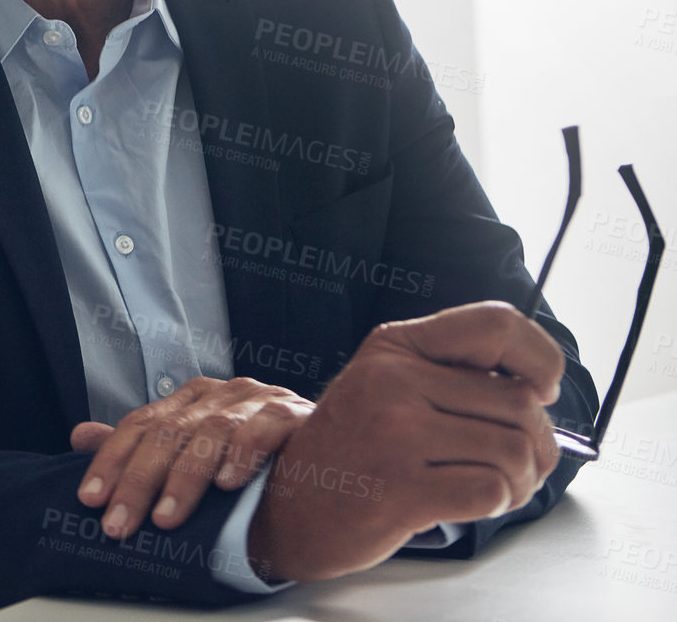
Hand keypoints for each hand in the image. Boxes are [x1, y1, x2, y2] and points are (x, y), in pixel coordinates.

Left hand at [68, 376, 314, 538]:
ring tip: (166, 518)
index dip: (112, 461)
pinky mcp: (294, 414)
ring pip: (210, 432)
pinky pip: (264, 428)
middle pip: (168, 433)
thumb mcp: (191, 450)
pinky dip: (243, 454)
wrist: (333, 449)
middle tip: (120, 523)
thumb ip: (140, 446)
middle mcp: (221, 394)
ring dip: (185, 479)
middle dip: (139, 482)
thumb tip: (80, 437)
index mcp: (192, 399)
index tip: (90, 499)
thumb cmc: (255, 457)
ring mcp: (258, 400)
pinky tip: (229, 484)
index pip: (140, 425)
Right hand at [249, 300, 565, 582]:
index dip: (540, 357)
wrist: (290, 505)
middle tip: (514, 466)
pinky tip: (467, 505)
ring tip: (490, 488)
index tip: (540, 391)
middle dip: (535, 444)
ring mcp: (394, 433)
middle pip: (519, 403)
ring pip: (515, 451)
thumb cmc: (356, 449)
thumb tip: (540, 388)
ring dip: (519, 481)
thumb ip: (452, 373)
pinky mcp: (400, 486)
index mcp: (394, 346)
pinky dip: (496, 503)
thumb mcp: (388, 386)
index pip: (496, 325)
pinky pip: (492, 490)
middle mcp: (391, 380)